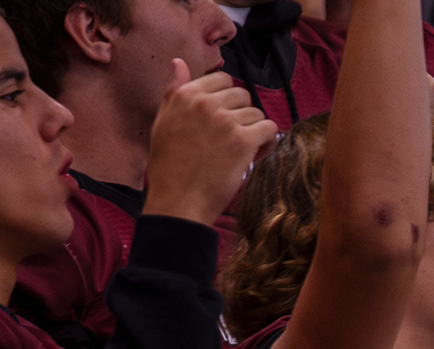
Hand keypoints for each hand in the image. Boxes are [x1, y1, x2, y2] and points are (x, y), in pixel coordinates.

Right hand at [143, 59, 278, 223]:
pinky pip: (270, 129)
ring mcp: (225, 120)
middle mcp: (205, 103)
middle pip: (243, 95)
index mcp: (184, 95)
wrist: (178, 201)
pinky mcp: (243, 140)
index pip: (222, 79)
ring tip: (238, 151)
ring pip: (257, 114)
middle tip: (230, 139)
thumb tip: (179, 63)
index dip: (227, 100)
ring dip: (253, 131)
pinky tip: (254, 154)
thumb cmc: (170, 166)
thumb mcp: (163, 122)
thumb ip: (174, 91)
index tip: (221, 119)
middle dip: (241, 115)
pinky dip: (267, 142)